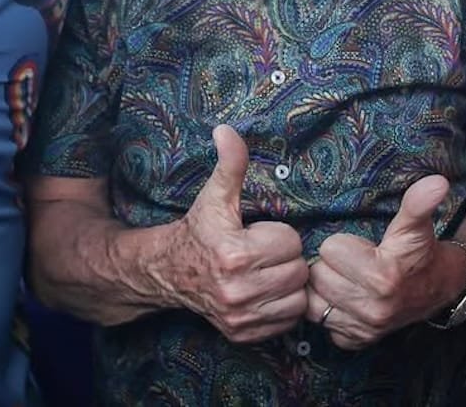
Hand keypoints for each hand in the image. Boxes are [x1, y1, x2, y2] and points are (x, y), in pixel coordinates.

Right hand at [166, 124, 309, 342]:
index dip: (278, 234)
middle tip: (263, 253)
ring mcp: (240, 317)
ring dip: (287, 286)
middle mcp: (238, 290)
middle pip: (297, 273)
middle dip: (284, 260)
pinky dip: (280, 309)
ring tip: (265, 272)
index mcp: (235, 253)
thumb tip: (226, 129)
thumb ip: (230, 163)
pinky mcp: (243, 335)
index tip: (258, 233)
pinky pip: (286, 323)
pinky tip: (262, 293)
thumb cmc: (199, 230)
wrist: (168, 271)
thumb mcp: (214, 195)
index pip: (291, 243)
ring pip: (297, 301)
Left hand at [307, 174, 464, 348]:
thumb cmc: (419, 253)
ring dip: (324, 288)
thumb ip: (418, 203)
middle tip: (353, 262)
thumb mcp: (415, 225)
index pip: (329, 250)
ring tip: (346, 278)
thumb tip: (437, 181)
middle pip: (318, 276)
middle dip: (331, 265)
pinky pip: (320, 322)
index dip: (343, 244)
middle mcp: (372, 309)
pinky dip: (328, 310)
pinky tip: (345, 298)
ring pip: (313, 300)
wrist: (438, 290)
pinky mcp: (355, 342)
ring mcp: (363, 329)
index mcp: (382, 277)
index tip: (362, 247)